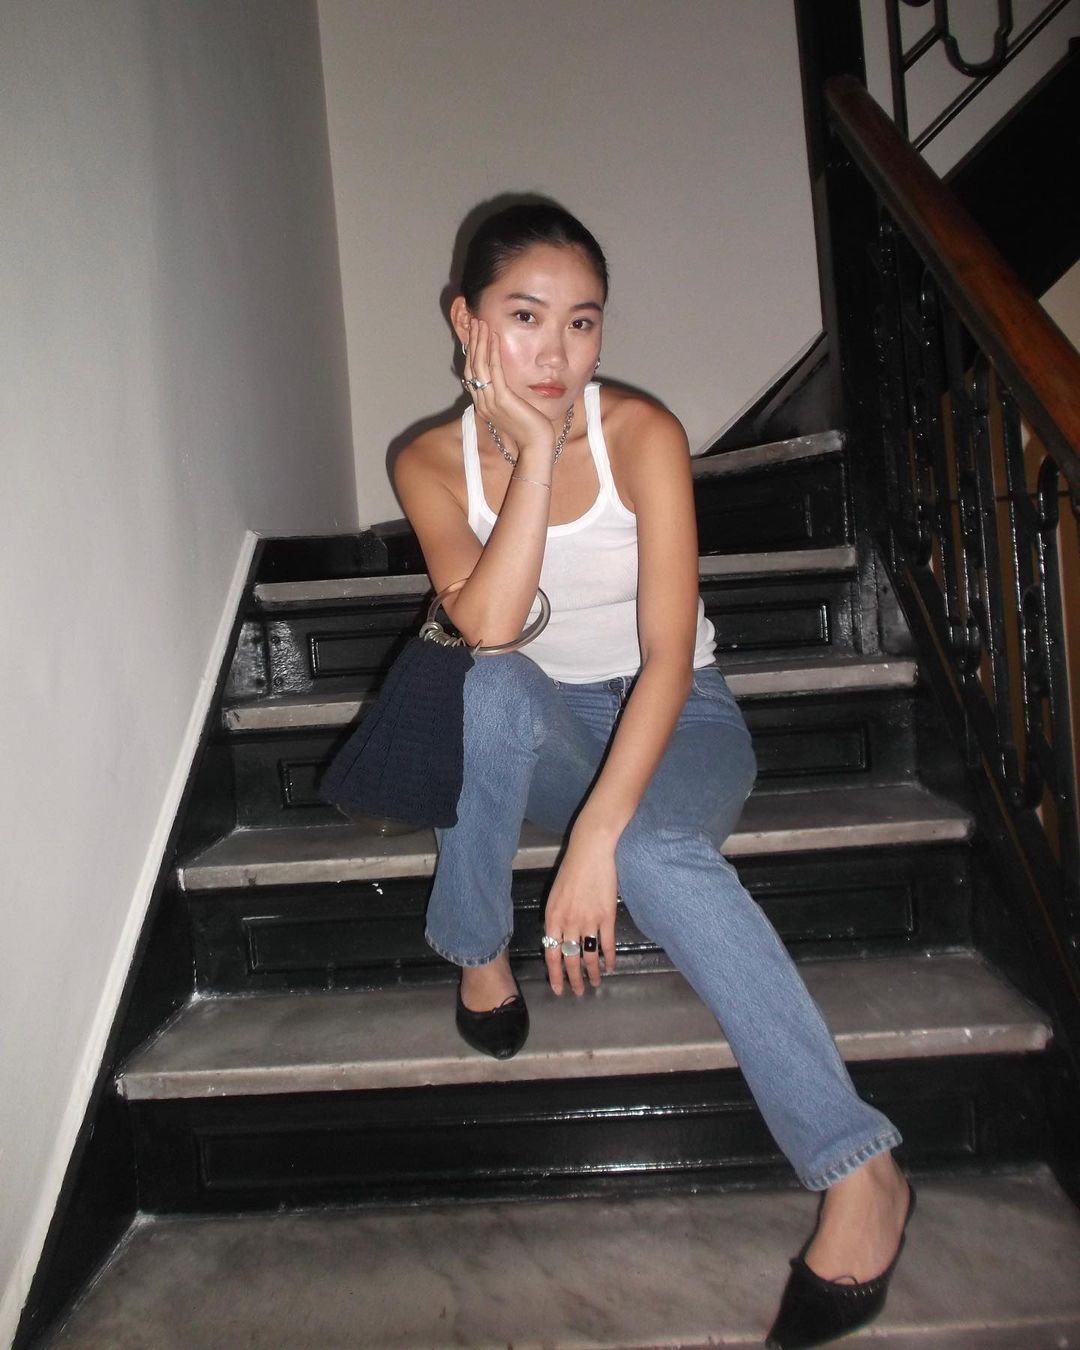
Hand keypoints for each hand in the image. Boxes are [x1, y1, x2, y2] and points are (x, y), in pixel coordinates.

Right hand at [463, 318, 555, 460]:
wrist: (536, 446)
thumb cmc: (529, 430)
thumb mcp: (513, 410)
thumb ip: (505, 396)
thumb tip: (504, 382)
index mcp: (483, 405)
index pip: (472, 374)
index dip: (472, 352)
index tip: (474, 334)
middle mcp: (482, 403)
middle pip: (472, 366)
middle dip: (472, 342)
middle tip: (474, 321)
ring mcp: (491, 402)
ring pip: (480, 366)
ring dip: (480, 342)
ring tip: (480, 323)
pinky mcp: (503, 400)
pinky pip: (495, 371)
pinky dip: (493, 352)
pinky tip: (495, 337)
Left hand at [542, 827, 618, 994]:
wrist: (590, 852)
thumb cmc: (572, 869)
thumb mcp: (556, 895)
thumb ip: (556, 917)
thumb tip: (559, 938)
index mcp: (552, 918)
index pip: (551, 954)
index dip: (555, 974)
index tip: (558, 988)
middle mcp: (568, 923)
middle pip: (569, 959)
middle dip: (573, 980)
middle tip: (577, 992)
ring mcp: (588, 921)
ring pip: (589, 956)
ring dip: (592, 973)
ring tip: (595, 984)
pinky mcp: (607, 916)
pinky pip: (607, 944)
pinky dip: (609, 958)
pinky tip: (610, 967)